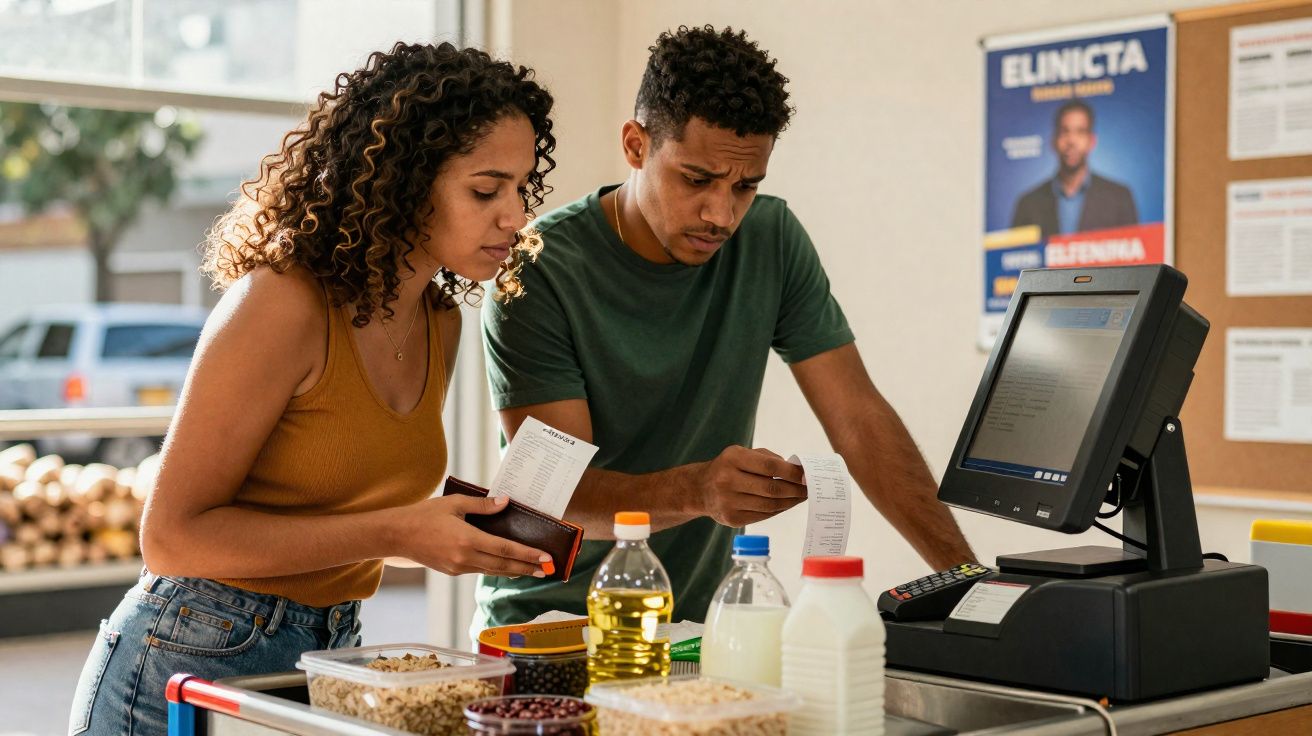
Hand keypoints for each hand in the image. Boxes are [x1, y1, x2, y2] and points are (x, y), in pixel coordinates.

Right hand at [398, 495, 551, 577]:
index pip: (505, 549)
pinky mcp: (453, 571)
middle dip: (527, 567)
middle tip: (547, 569)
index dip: (528, 554)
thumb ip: (482, 505)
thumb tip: (505, 502)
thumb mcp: (454, 503)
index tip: (546, 558)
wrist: (397, 535)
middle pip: (503, 565)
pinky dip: (497, 568)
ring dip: (514, 571)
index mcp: (467, 540)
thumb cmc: (425, 514)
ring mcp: (458, 567)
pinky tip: (507, 566)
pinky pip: (480, 570)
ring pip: (493, 570)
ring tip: (532, 570)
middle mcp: (465, 558)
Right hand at [691, 446, 807, 526]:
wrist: (700, 489)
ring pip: (769, 505)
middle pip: (771, 489)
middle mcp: (727, 480)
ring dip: (790, 502)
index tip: (807, 475)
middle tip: (810, 488)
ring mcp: (728, 502)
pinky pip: (763, 516)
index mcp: (732, 458)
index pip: (769, 467)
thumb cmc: (728, 468)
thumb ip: (767, 458)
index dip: (792, 472)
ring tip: (802, 497)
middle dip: (795, 489)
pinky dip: (778, 510)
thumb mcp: (741, 453)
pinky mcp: (732, 519)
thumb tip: (796, 471)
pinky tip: (787, 504)